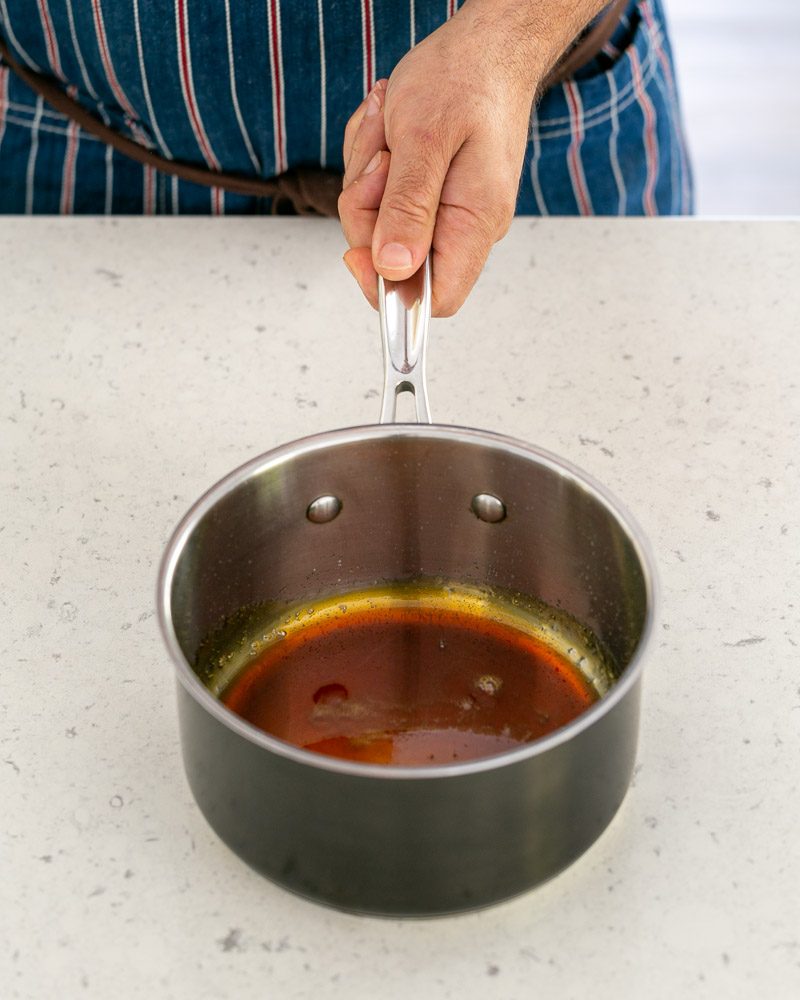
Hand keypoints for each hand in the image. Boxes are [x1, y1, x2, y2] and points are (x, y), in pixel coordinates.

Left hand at [338, 0, 605, 314]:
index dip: (389, 289)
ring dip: (367, 177)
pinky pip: (381, 198)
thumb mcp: (425, 140)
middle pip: (393, 260)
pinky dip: (372, 164)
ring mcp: (446, 212)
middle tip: (382, 161)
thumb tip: (394, 268)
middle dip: (368, 210)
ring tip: (388, 131)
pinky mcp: (429, 194)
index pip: (435, 300)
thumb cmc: (466, 80)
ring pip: (378, 224)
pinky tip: (388, 131)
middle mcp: (463, 228)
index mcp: (473, 226)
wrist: (486, 44)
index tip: (360, 253)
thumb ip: (409, 208)